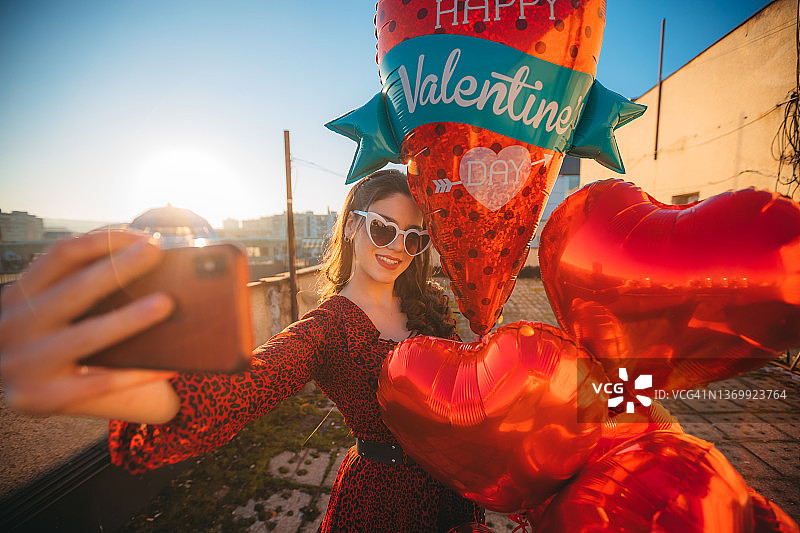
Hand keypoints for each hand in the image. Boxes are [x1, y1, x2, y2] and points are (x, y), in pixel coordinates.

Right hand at [0, 230, 177, 419]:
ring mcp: (24, 364)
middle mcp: (14, 327)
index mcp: (18, 296)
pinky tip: (167, 368)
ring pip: (86, 337)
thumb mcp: (48, 310)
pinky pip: (98, 384)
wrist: (23, 393)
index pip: (61, 255)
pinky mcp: (40, 398)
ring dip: (128, 319)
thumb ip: (80, 287)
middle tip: (156, 253)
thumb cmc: (52, 341)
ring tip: (165, 304)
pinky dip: (134, 374)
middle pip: (74, 290)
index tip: (145, 237)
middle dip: (119, 269)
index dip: (103, 241)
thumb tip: (145, 258)